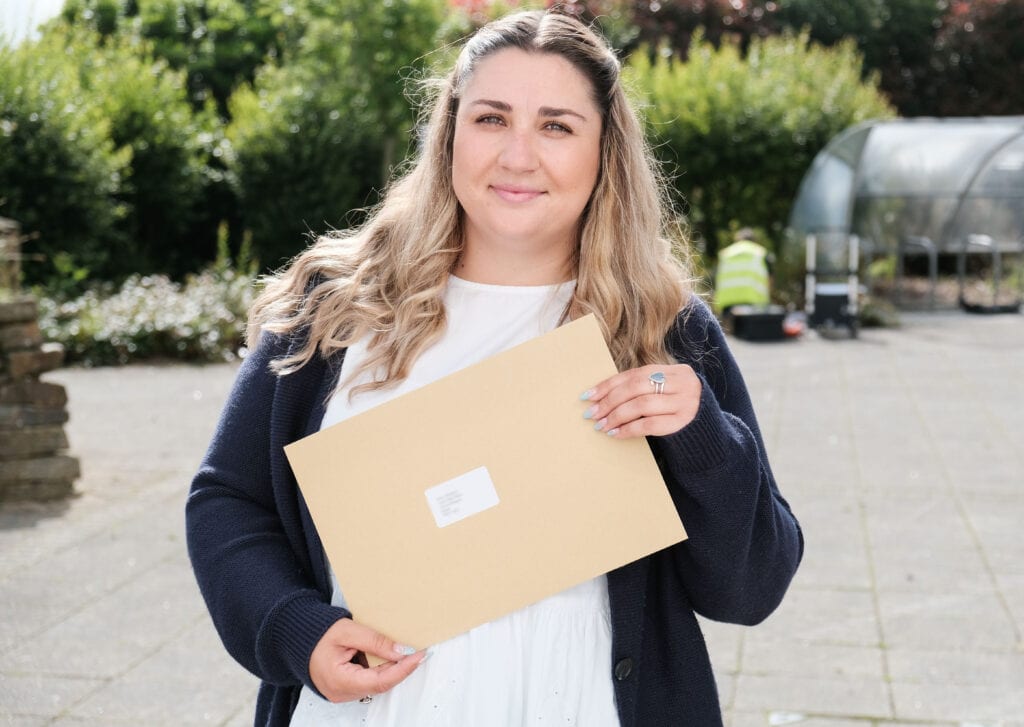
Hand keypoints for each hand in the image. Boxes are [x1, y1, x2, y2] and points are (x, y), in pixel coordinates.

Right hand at [309, 618, 426, 702]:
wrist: (296, 638)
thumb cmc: (317, 633)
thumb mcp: (348, 631)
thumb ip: (376, 642)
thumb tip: (403, 651)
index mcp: (340, 680)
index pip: (380, 681)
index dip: (403, 669)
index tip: (419, 655)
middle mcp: (341, 693)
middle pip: (380, 685)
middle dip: (400, 669)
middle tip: (418, 651)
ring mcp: (342, 693)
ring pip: (376, 684)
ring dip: (391, 669)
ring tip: (404, 651)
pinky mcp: (344, 688)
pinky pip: (368, 682)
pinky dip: (380, 669)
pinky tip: (388, 656)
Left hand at [582, 364, 700, 438]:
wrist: (708, 433)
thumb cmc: (677, 411)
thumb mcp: (666, 393)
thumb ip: (643, 389)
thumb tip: (600, 396)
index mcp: (675, 370)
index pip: (635, 374)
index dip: (609, 384)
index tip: (588, 396)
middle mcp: (683, 383)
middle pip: (636, 387)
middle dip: (610, 401)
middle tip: (592, 414)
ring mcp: (686, 402)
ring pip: (642, 405)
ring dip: (617, 416)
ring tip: (601, 425)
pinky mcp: (684, 422)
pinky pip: (650, 424)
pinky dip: (629, 429)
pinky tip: (616, 434)